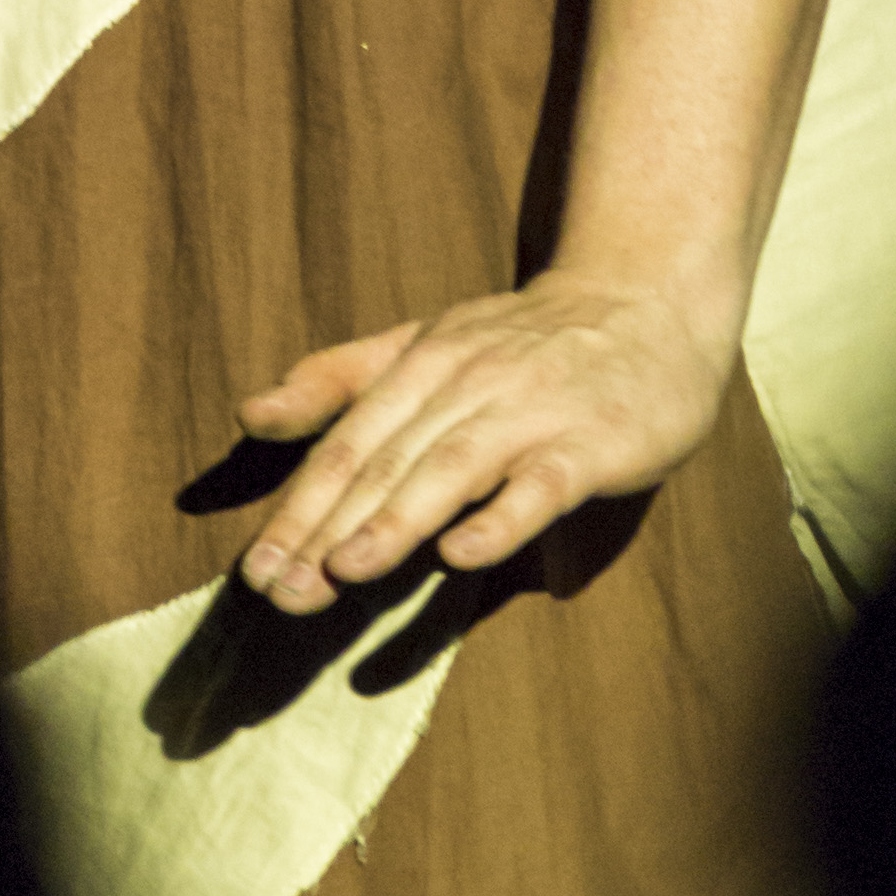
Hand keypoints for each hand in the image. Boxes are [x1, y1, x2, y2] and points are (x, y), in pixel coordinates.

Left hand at [233, 273, 734, 612]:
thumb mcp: (421, 344)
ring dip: (395, 521)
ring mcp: (529, 412)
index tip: (254, 571)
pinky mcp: (592, 443)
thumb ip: (337, 381)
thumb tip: (249, 414)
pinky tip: (460, 557)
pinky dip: (500, 519)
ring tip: (343, 571)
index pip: (345, 447)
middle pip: (384, 463)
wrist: (646, 302)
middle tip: (278, 592)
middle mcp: (465, 385)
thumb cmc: (521, 341)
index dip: (296, 509)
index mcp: (418, 367)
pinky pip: (540, 485)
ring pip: (450, 469)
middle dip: (326, 529)